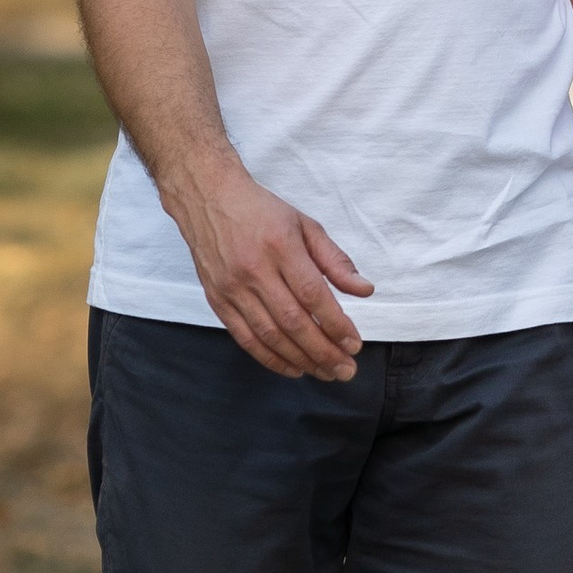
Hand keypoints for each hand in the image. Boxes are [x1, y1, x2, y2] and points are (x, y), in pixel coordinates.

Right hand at [168, 155, 371, 379]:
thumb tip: (365, 290)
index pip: (313, 295)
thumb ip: (335, 260)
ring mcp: (232, 288)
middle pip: (293, 322)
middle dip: (324, 351)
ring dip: (301, 360)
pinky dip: (271, 358)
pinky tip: (294, 368)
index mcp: (281, 247)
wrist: (208, 199)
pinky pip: (245, 339)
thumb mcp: (306, 225)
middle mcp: (254, 270)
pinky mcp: (217, 301)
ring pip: (270, 335)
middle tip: (346, 370)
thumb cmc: (262, 212)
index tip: (354, 343)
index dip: (335, 324)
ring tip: (326, 372)